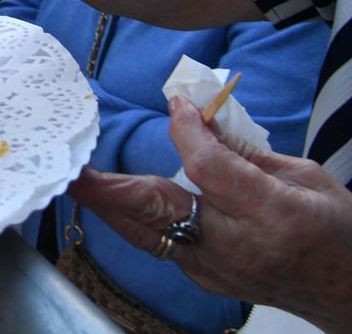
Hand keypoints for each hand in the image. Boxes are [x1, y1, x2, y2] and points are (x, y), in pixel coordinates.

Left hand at [70, 97, 351, 330]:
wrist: (348, 293)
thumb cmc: (336, 231)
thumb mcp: (306, 178)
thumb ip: (245, 152)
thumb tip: (196, 118)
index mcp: (272, 215)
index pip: (210, 169)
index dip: (188, 132)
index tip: (177, 105)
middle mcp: (235, 246)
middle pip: (159, 211)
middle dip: (109, 191)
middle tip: (72, 170)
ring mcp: (214, 269)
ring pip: (146, 232)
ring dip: (108, 204)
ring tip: (75, 177)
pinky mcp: (203, 279)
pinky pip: (158, 242)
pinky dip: (133, 217)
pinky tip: (112, 196)